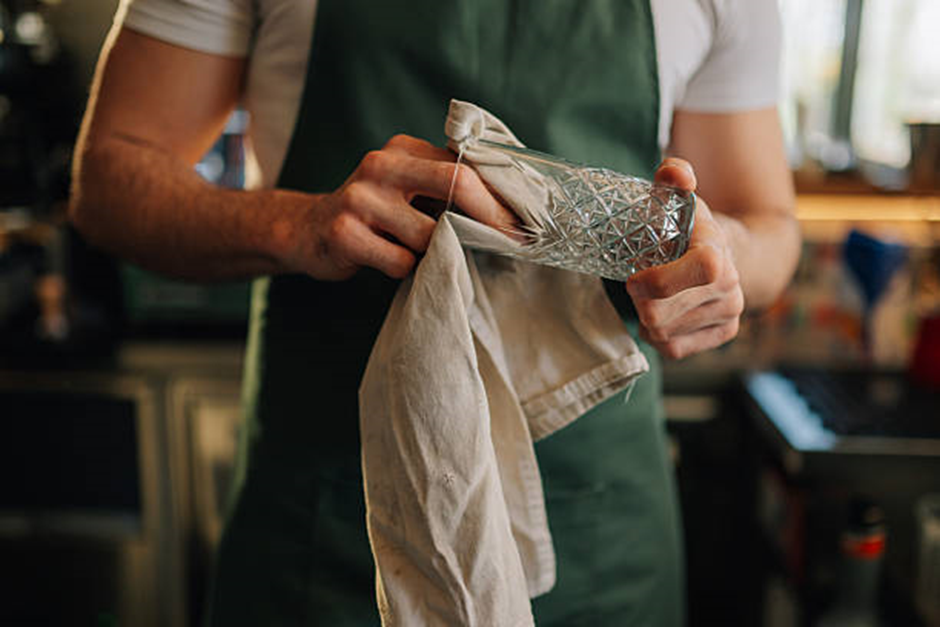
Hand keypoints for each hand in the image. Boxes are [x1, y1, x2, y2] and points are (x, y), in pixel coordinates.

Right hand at [280, 134, 515, 279]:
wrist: (307, 231)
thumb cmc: (373, 215)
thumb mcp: (406, 187)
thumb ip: (445, 187)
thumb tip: (510, 209)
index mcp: (403, 149)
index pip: (465, 165)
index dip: (500, 196)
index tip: (525, 222)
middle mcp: (381, 166)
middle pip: (456, 183)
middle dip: (490, 217)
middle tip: (512, 242)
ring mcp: (360, 198)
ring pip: (429, 235)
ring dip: (436, 253)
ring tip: (421, 253)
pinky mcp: (345, 233)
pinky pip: (401, 261)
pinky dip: (405, 269)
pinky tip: (391, 263)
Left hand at [625, 158, 743, 359]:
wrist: (733, 254)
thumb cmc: (691, 227)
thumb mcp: (679, 200)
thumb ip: (673, 178)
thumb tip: (675, 173)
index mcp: (716, 252)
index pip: (701, 270)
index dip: (659, 280)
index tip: (633, 278)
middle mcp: (730, 286)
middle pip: (662, 314)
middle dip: (640, 302)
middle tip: (638, 286)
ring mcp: (729, 313)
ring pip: (665, 334)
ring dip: (647, 319)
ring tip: (650, 299)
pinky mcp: (724, 334)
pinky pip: (674, 349)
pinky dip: (658, 337)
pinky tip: (662, 317)